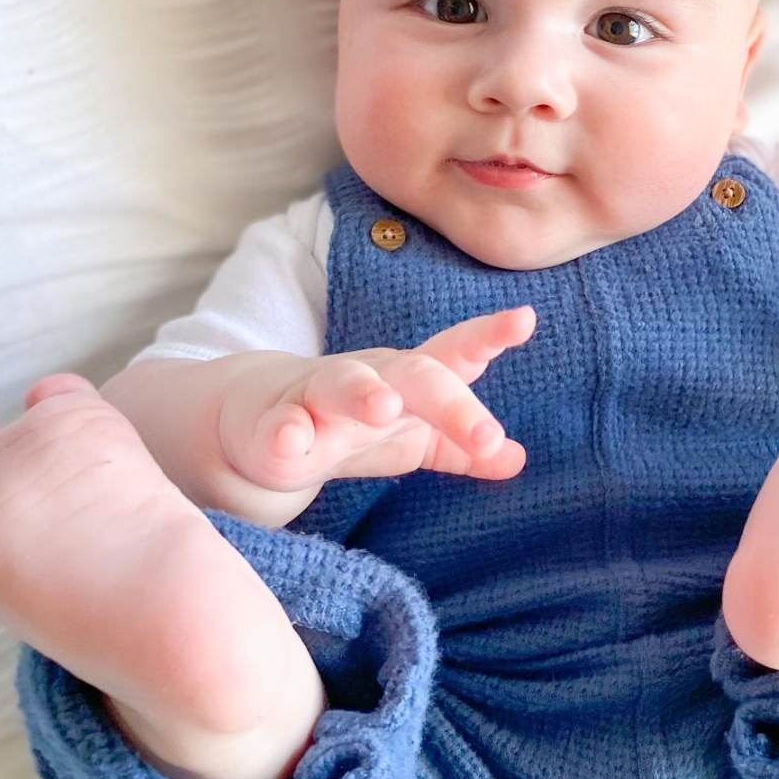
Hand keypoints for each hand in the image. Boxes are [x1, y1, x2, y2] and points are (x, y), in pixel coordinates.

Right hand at [218, 305, 536, 493]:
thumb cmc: (345, 426)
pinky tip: (290, 443)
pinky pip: (276, 430)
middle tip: (486, 434)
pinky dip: (283, 434)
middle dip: (451, 401)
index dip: (486, 337)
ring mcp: (313, 400)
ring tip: (384, 408)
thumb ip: (457, 449)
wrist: (252, 423)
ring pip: (338, 385)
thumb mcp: (408, 440)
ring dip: (362, 393)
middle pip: (412, 375)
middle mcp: (365, 380)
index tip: (525, 319)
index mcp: (405, 381)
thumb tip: (518, 459)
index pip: (452, 356)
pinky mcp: (267, 430)